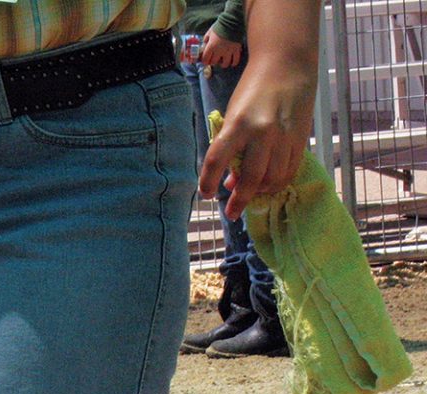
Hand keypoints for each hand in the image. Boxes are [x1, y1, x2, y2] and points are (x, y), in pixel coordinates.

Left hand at [200, 52, 315, 219]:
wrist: (288, 65)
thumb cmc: (253, 90)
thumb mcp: (234, 115)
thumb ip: (231, 147)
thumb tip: (231, 181)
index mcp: (238, 124)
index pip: (217, 159)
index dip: (208, 181)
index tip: (206, 195)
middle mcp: (262, 132)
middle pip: (251, 178)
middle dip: (239, 200)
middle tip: (231, 214)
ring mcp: (285, 137)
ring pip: (273, 178)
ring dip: (260, 193)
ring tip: (251, 195)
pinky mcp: (301, 139)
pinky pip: (290, 170)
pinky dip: (278, 183)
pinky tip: (268, 186)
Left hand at [201, 30, 241, 69]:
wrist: (232, 21)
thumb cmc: (220, 26)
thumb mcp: (209, 32)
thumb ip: (206, 39)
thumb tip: (204, 44)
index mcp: (211, 46)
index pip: (205, 59)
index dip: (205, 61)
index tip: (206, 60)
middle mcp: (219, 51)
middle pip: (214, 62)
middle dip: (213, 62)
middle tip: (214, 59)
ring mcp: (228, 51)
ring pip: (225, 64)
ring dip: (223, 64)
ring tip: (223, 62)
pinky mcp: (236, 50)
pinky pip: (235, 60)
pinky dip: (233, 63)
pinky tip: (232, 63)